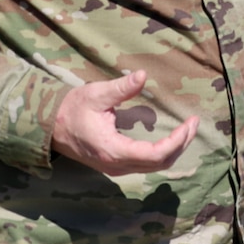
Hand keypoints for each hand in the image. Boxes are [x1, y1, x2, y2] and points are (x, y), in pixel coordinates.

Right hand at [50, 69, 197, 175]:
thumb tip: (142, 75)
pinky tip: (171, 139)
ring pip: (154, 167)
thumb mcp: (95, 94)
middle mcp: (116, 164)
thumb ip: (120, 88)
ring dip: (174, 150)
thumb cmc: (72, 109)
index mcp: (112, 149)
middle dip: (181, 144)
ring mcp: (115, 168)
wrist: (49, 127)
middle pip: (159, 163)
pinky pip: (146, 165)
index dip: (177, 141)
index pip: (155, 154)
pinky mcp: (115, 165)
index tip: (190, 123)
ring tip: (187, 130)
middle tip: (194, 123)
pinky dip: (163, 153)